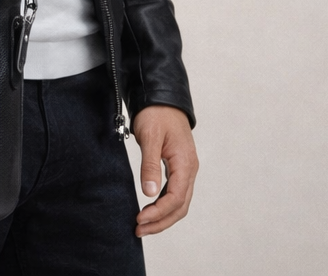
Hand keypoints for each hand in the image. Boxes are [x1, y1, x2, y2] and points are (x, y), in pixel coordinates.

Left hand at [132, 105, 197, 236]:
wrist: (163, 97)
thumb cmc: (157, 113)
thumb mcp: (150, 136)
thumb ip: (150, 165)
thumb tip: (149, 193)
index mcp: (185, 163)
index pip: (175, 198)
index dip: (158, 212)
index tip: (139, 218)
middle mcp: (189, 170)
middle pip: (179, 207)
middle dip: (160, 221)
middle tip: (138, 230)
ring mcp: (186, 169)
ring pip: (179, 202)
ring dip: (162, 216)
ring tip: (142, 225)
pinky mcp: (179, 167)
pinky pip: (175, 193)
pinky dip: (163, 205)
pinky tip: (150, 209)